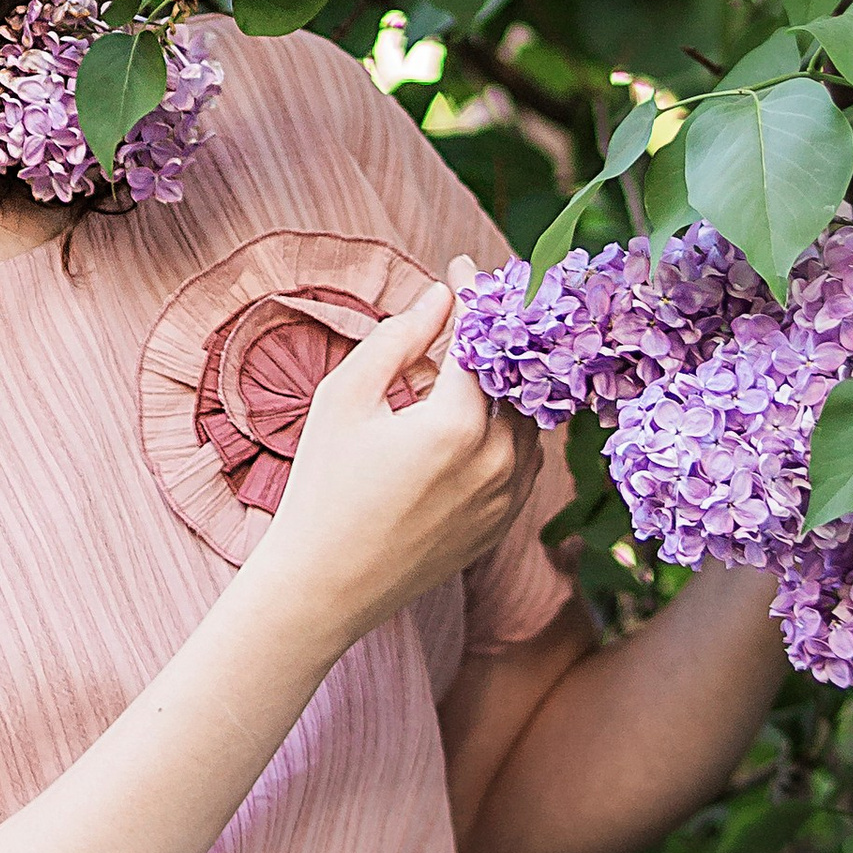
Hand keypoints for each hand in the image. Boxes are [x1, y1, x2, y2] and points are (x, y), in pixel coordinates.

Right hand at [251, 270, 536, 652]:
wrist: (325, 586)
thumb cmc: (323, 487)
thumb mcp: (344, 399)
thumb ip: (397, 338)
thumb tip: (441, 297)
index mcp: (458, 425)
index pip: (485, 339)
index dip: (476, 295)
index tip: (465, 266)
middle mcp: (498, 462)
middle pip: (518, 376)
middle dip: (499, 336)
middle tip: (474, 309)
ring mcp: (508, 498)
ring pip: (528, 419)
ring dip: (505, 385)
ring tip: (467, 364)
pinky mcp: (504, 524)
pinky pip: (524, 460)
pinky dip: (508, 428)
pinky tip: (473, 416)